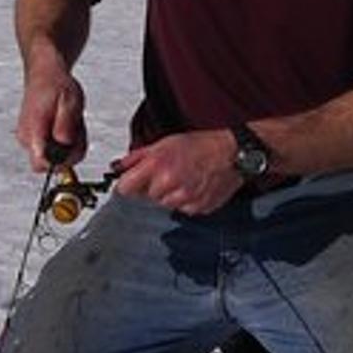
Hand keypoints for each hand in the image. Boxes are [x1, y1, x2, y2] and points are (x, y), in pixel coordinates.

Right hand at [16, 55, 85, 170]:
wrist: (45, 73)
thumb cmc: (56, 85)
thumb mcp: (69, 102)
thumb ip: (66, 126)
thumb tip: (64, 145)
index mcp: (32, 132)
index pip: (42, 164)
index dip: (61, 161)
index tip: (73, 145)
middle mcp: (26, 139)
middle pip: (49, 164)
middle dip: (68, 152)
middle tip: (76, 128)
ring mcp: (29, 139)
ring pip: (53, 156)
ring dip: (68, 144)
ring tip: (71, 121)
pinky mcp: (35, 137)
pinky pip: (53, 148)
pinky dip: (64, 140)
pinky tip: (66, 124)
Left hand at [111, 130, 239, 214]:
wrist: (232, 154)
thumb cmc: (201, 145)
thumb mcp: (165, 143)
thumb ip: (139, 156)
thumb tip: (120, 166)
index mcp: (157, 165)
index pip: (125, 188)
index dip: (128, 184)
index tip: (132, 182)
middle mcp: (168, 184)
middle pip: (145, 197)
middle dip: (152, 188)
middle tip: (168, 173)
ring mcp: (183, 199)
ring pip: (164, 205)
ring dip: (169, 195)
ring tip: (183, 179)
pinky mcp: (196, 208)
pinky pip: (182, 210)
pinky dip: (185, 201)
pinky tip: (194, 186)